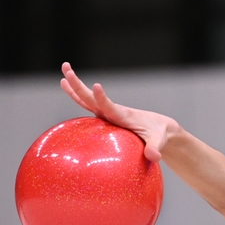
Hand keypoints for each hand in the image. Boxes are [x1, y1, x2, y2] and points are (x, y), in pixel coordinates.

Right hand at [60, 62, 177, 161]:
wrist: (160, 128)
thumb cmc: (159, 135)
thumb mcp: (158, 142)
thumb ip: (154, 149)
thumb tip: (154, 157)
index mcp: (124, 116)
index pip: (110, 107)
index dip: (103, 98)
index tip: (97, 86)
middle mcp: (114, 111)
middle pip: (92, 98)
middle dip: (79, 85)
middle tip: (67, 68)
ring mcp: (108, 113)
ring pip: (88, 99)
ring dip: (75, 86)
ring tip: (64, 69)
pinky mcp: (106, 116)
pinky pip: (89, 105)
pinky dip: (77, 95)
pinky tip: (66, 85)